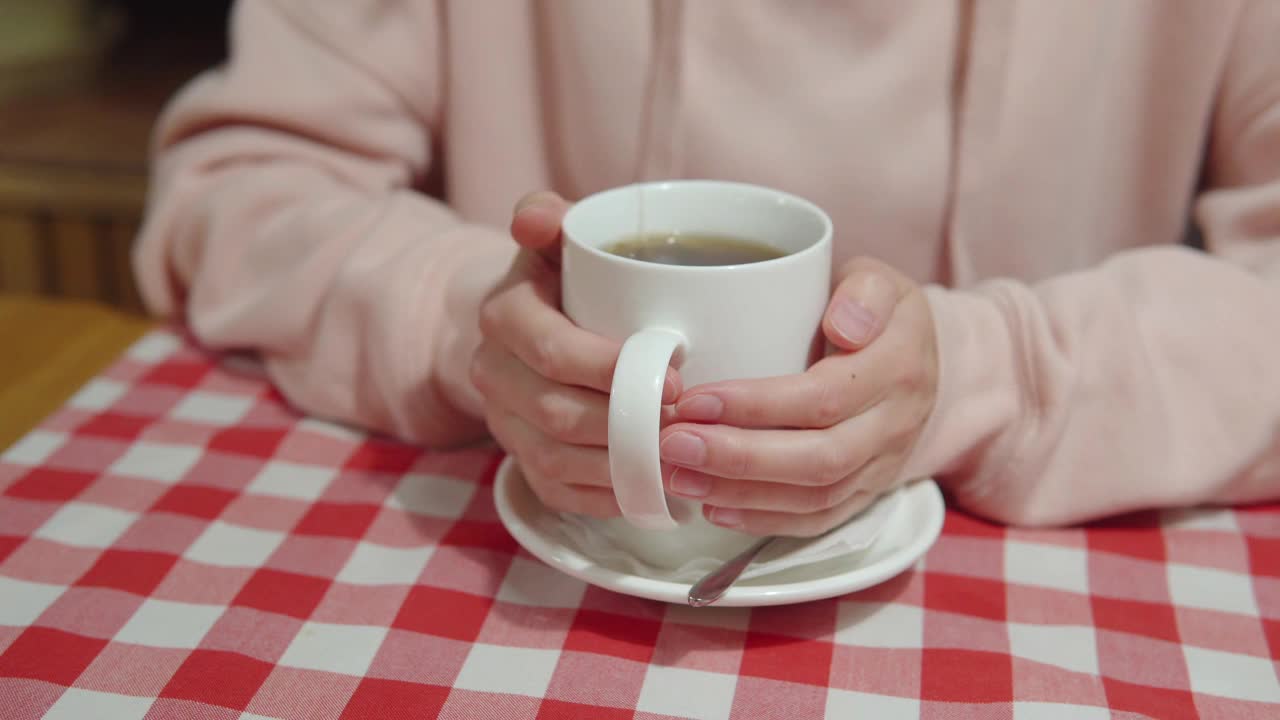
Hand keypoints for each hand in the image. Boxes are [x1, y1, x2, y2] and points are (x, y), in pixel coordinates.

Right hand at [470, 192, 679, 516]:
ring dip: (620, 466)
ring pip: (557, 460)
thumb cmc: (564, 277)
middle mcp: (493, 375)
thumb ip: (549, 216)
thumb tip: (537, 217)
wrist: (530, 324)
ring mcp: (504, 424)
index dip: (612, 370)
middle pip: (558, 414)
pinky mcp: (520, 462)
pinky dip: (605, 497)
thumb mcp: (556, 240)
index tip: (676, 378)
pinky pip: (558, 492)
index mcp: (504, 317)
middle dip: (627, 424)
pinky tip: (648, 489)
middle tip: (687, 422)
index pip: (553, 352)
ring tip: (677, 458)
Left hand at [661, 257, 937, 535]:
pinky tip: (713, 507)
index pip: (823, 396)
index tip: (694, 400)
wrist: (924, 363)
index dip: (756, 405)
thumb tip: (843, 325)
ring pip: (814, 497)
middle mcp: (894, 424)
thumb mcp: (880, 281)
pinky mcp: (866, 494)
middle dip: (738, 458)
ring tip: (677, 476)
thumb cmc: (879, 314)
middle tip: (673, 445)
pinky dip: (763, 520)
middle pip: (818, 459)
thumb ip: (864, 292)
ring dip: (740, 494)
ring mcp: (882, 466)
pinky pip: (818, 520)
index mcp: (898, 366)